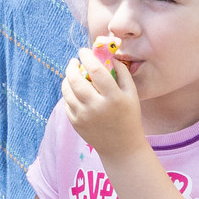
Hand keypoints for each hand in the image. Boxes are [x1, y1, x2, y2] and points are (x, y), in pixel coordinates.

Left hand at [61, 41, 145, 160]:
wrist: (121, 147)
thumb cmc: (129, 116)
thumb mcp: (132, 94)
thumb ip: (122, 72)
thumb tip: (108, 56)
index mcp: (114, 98)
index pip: (96, 70)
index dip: (87, 56)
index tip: (84, 50)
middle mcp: (97, 107)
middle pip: (76, 79)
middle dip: (72, 66)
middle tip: (74, 61)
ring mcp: (84, 116)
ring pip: (67, 91)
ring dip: (67, 78)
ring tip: (72, 73)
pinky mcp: (76, 123)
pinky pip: (67, 102)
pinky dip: (68, 93)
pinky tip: (73, 89)